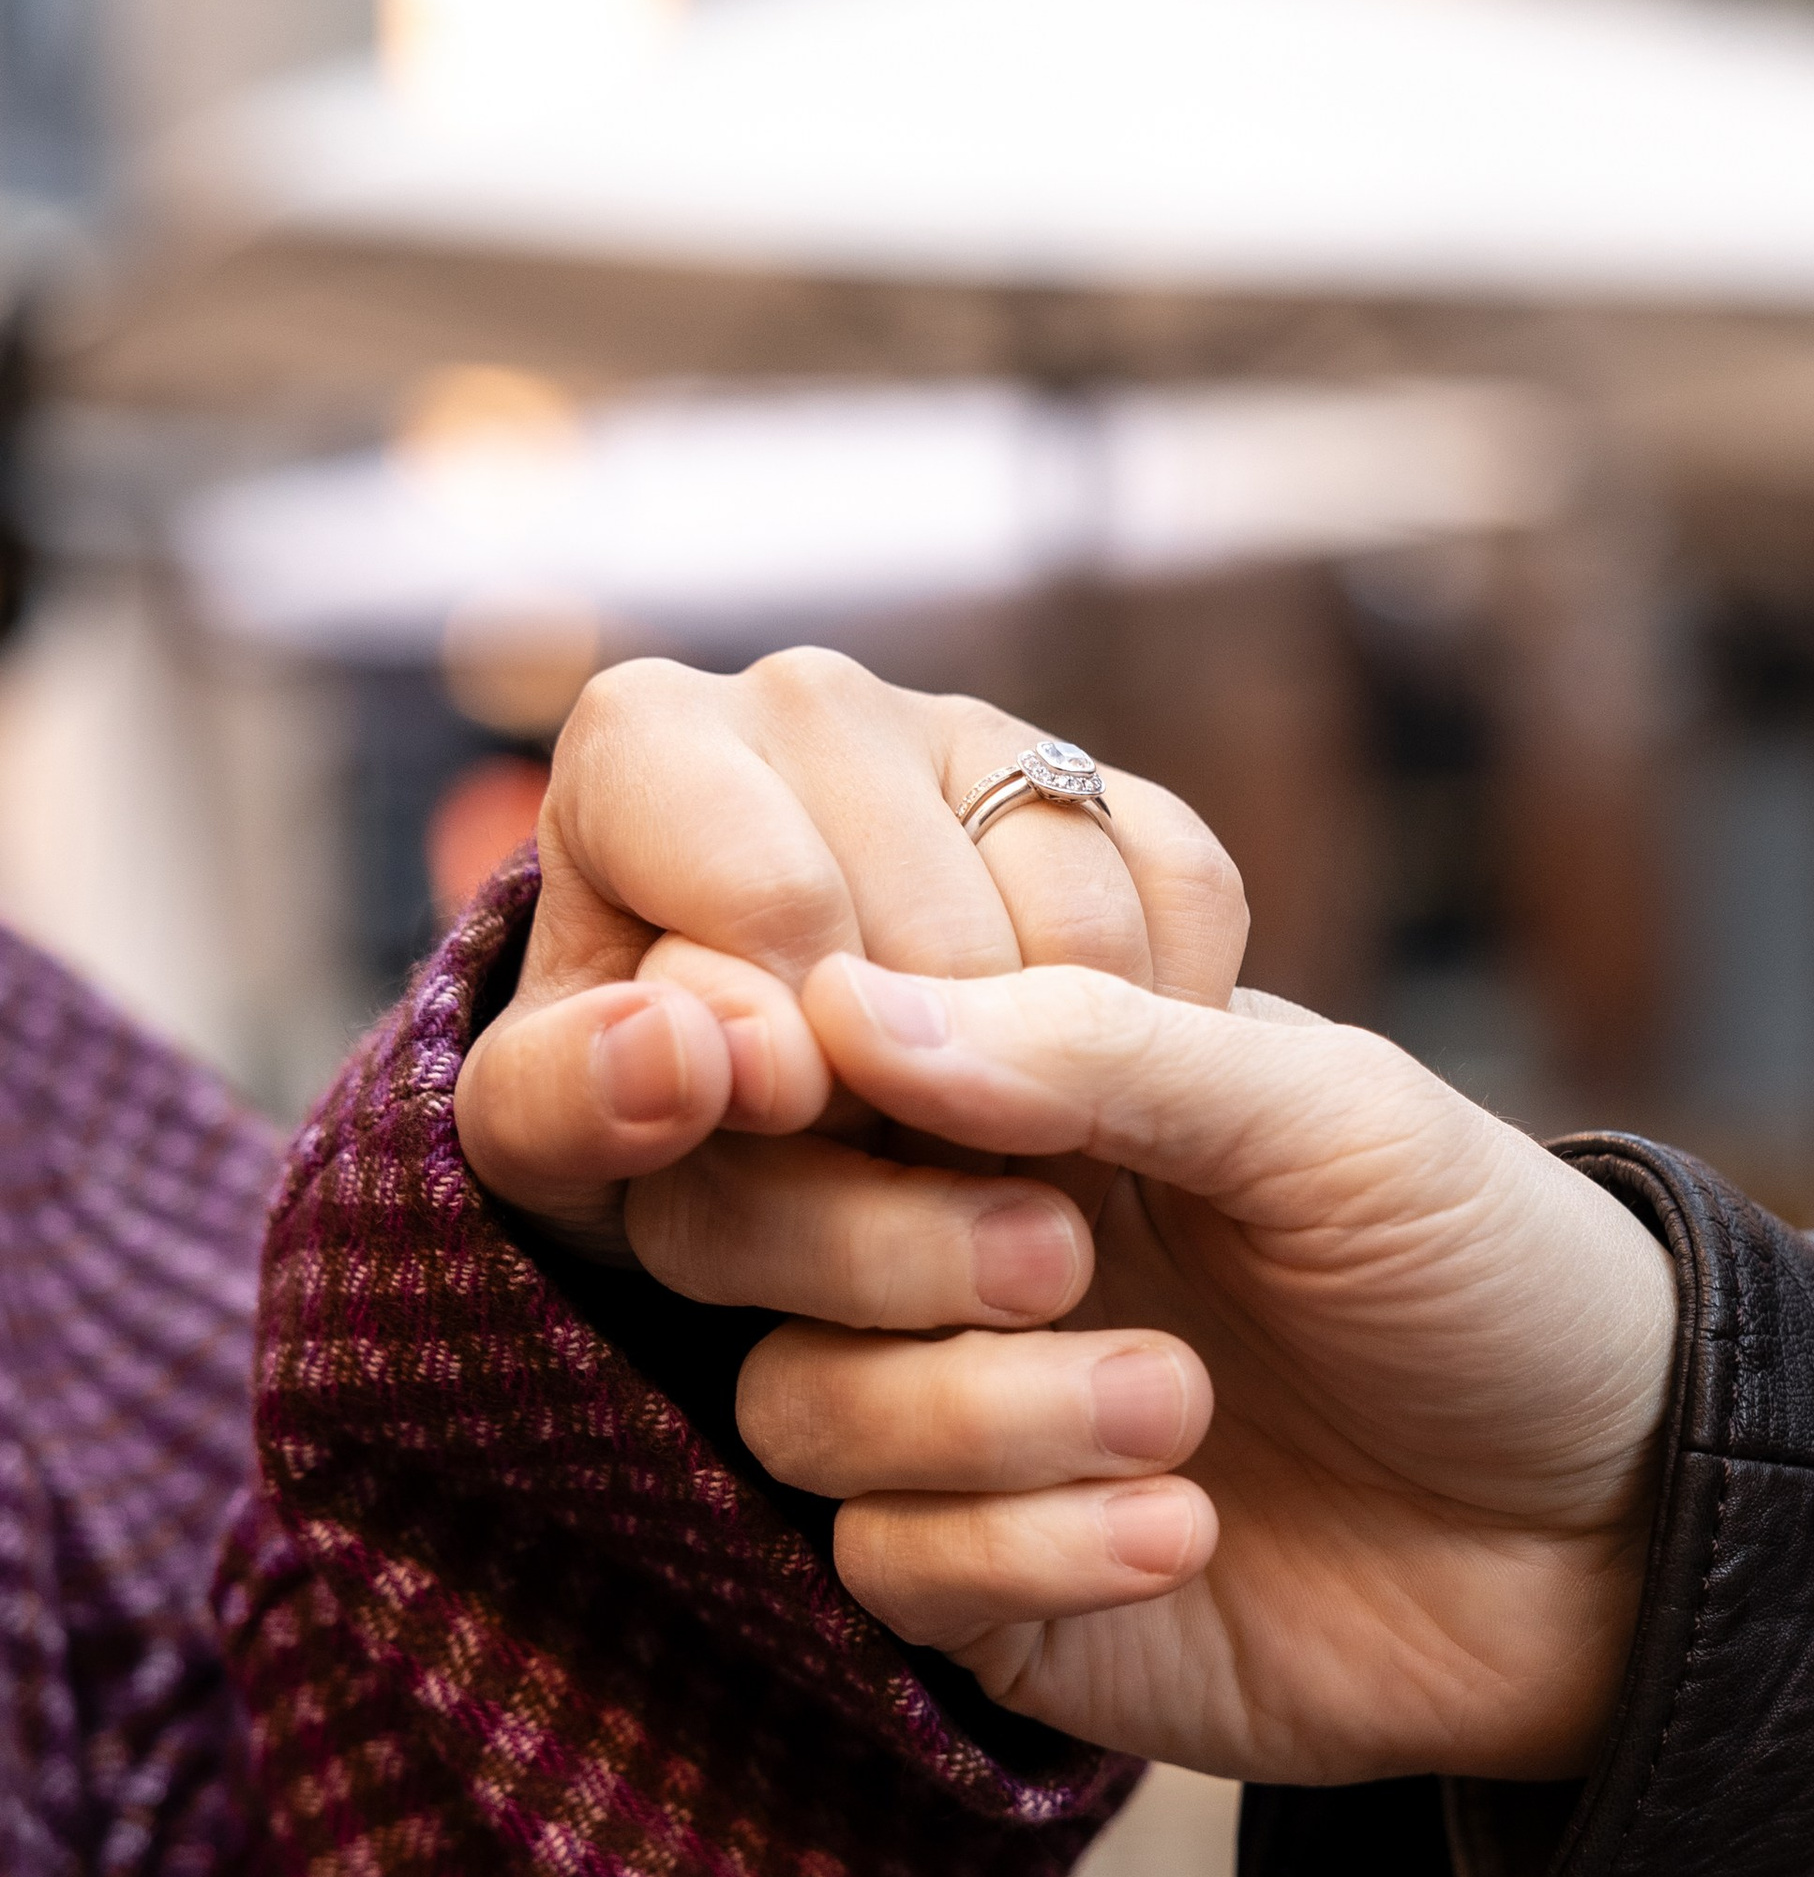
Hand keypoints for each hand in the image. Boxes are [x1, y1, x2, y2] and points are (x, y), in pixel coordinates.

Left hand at [449, 653, 1245, 1266]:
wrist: (759, 1135)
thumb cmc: (629, 1128)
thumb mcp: (561, 1153)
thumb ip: (572, 1108)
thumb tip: (675, 1049)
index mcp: (648, 739)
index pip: (778, 898)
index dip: (798, 1052)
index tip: (788, 1135)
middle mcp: (812, 701)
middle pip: (936, 937)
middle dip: (920, 1106)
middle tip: (872, 1175)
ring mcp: (982, 739)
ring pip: (1083, 945)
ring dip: (1050, 1110)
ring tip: (957, 1165)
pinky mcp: (1119, 796)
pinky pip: (1189, 915)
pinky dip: (1161, 1055)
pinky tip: (1070, 1116)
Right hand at [727, 961, 1680, 1785]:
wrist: (1624, 1529)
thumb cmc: (1495, 1274)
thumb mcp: (1332, 1121)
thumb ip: (1095, 1050)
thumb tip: (841, 1009)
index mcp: (1023, 1091)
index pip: (796, 1048)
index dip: (780, 1058)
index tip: (833, 1072)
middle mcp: (957, 1246)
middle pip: (732, 1228)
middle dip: (866, 1243)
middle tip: (1066, 1257)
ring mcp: (967, 1428)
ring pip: (796, 1408)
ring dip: (979, 1414)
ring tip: (1184, 1411)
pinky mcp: (998, 1601)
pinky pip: (887, 1570)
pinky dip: (1026, 1553)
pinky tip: (1189, 1531)